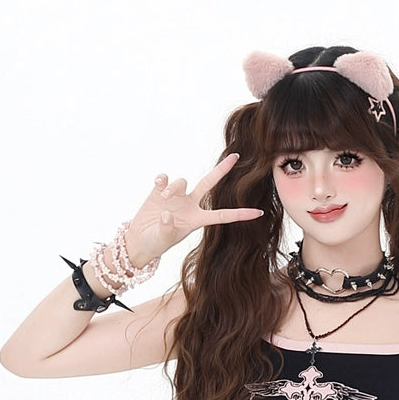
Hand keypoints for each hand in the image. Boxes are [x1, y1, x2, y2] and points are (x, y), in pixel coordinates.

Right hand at [126, 152, 263, 266]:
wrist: (139, 239)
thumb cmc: (154, 243)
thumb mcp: (163, 239)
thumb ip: (167, 228)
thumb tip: (167, 213)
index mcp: (197, 219)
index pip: (222, 215)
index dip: (240, 214)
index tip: (259, 213)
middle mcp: (190, 204)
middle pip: (209, 183)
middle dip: (222, 170)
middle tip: (236, 156)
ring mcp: (176, 196)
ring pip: (182, 181)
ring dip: (173, 187)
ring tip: (163, 198)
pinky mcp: (160, 190)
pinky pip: (165, 177)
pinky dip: (162, 180)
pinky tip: (158, 186)